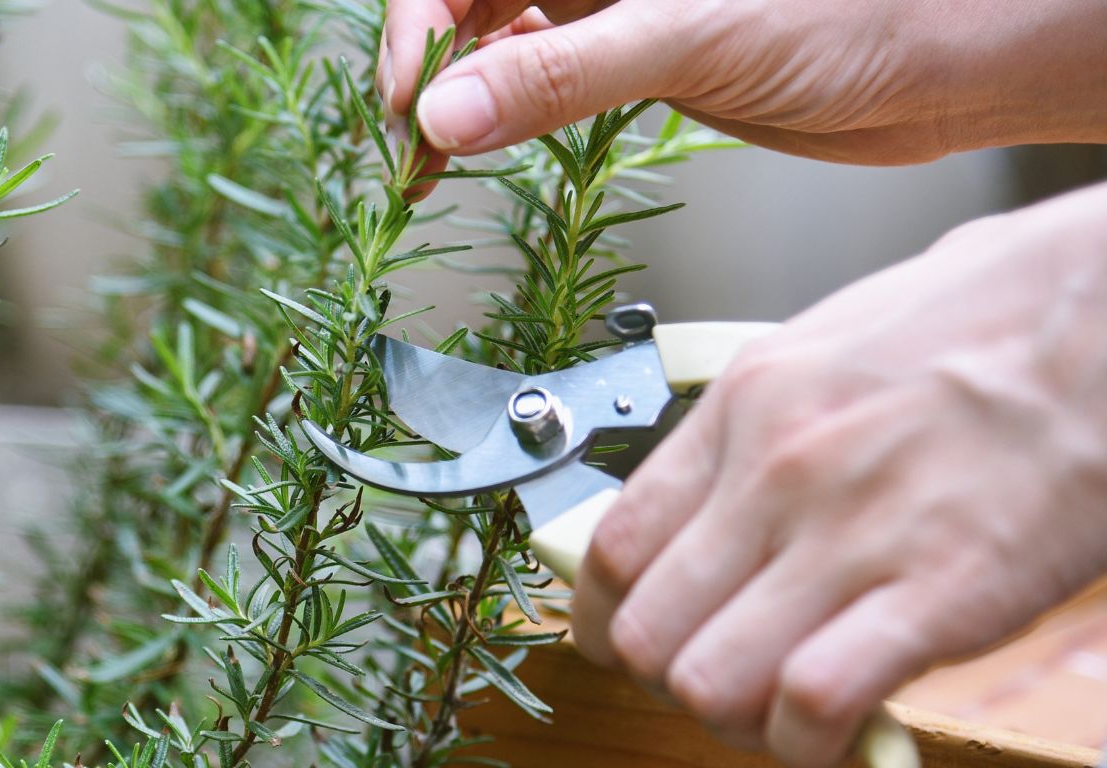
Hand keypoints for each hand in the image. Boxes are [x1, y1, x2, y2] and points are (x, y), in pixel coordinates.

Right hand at [380, 0, 1106, 169]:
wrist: (940, 64)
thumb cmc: (848, 15)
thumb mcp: (684, 37)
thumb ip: (559, 75)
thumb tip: (449, 114)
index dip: (420, 29)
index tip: (413, 104)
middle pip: (469, 4)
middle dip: (428, 73)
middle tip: (413, 152)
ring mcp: (612, 10)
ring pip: (499, 44)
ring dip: (456, 102)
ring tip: (432, 166)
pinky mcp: (637, 59)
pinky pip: (541, 79)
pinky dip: (504, 116)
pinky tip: (490, 147)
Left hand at [573, 182, 1106, 767]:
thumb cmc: (979, 325)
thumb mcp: (823, 350)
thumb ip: (752, 436)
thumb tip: (705, 510)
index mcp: (740, 410)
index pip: (611, 550)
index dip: (605, 621)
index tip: (627, 643)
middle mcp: (774, 474)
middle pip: (648, 635)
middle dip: (669, 682)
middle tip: (722, 677)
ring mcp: (849, 534)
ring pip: (710, 682)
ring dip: (738, 720)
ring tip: (781, 707)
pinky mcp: (938, 593)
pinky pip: (813, 702)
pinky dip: (810, 738)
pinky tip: (837, 723)